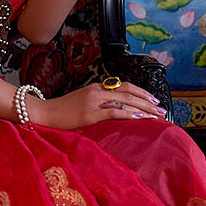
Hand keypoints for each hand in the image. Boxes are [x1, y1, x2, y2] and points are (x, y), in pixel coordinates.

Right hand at [28, 82, 165, 129]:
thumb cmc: (61, 112)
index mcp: (96, 87)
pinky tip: (142, 119)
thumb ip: (97, 103)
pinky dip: (131, 115)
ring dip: (145, 109)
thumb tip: (114, 111)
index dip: (142, 92)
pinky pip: (115, 113)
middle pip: (130, 92)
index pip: (125, 86)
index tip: (154, 101)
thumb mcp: (81, 102)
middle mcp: (97, 91)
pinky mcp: (90, 114)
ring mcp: (94, 101)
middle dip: (148, 101)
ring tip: (158, 116)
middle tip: (162, 109)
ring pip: (126, 102)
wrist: (42, 113)